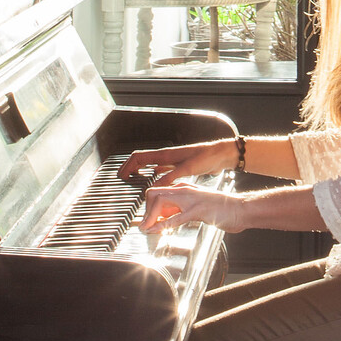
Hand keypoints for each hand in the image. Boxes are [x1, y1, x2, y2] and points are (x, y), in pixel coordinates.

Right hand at [120, 139, 237, 185]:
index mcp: (165, 154)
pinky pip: (161, 171)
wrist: (220, 155)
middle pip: (142, 160)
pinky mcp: (179, 167)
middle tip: (123, 179)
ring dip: (140, 171)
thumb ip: (170, 177)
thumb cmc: (206, 157)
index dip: (127, 165)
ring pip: (150, 165)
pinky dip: (153, 176)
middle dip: (130, 168)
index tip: (120, 175)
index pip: (139, 157)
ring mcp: (172, 162)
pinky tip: (154, 181)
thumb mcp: (187, 169)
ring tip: (134, 181)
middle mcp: (166, 157)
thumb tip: (153, 186)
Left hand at [139, 182, 248, 233]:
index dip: (147, 207)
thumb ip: (179, 209)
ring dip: (149, 217)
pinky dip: (162, 224)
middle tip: (145, 225)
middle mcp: (185, 191)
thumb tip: (163, 217)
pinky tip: (156, 230)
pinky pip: (176, 217)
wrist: (241, 208)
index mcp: (184, 189)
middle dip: (145, 210)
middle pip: (153, 193)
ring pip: (161, 201)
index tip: (147, 220)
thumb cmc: (221, 209)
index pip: (157, 191)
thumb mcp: (195, 206)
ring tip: (146, 229)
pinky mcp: (198, 210)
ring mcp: (191, 199)